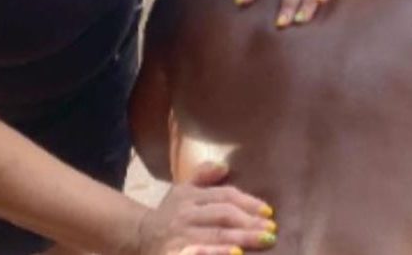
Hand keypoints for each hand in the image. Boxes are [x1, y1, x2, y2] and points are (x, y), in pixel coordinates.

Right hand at [133, 162, 276, 254]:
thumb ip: (203, 176)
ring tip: (262, 241)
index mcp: (190, 196)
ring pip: (214, 236)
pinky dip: (217, 254)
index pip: (224, 196)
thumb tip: (224, 165)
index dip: (248, 203)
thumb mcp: (182, 190)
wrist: (140, 237)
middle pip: (222, 216)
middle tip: (271, 231)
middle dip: (249, 223)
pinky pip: (198, 254)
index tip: (268, 212)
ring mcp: (179, 237)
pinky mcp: (174, 254)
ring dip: (240, 238)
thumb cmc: (170, 214)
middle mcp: (185, 214)